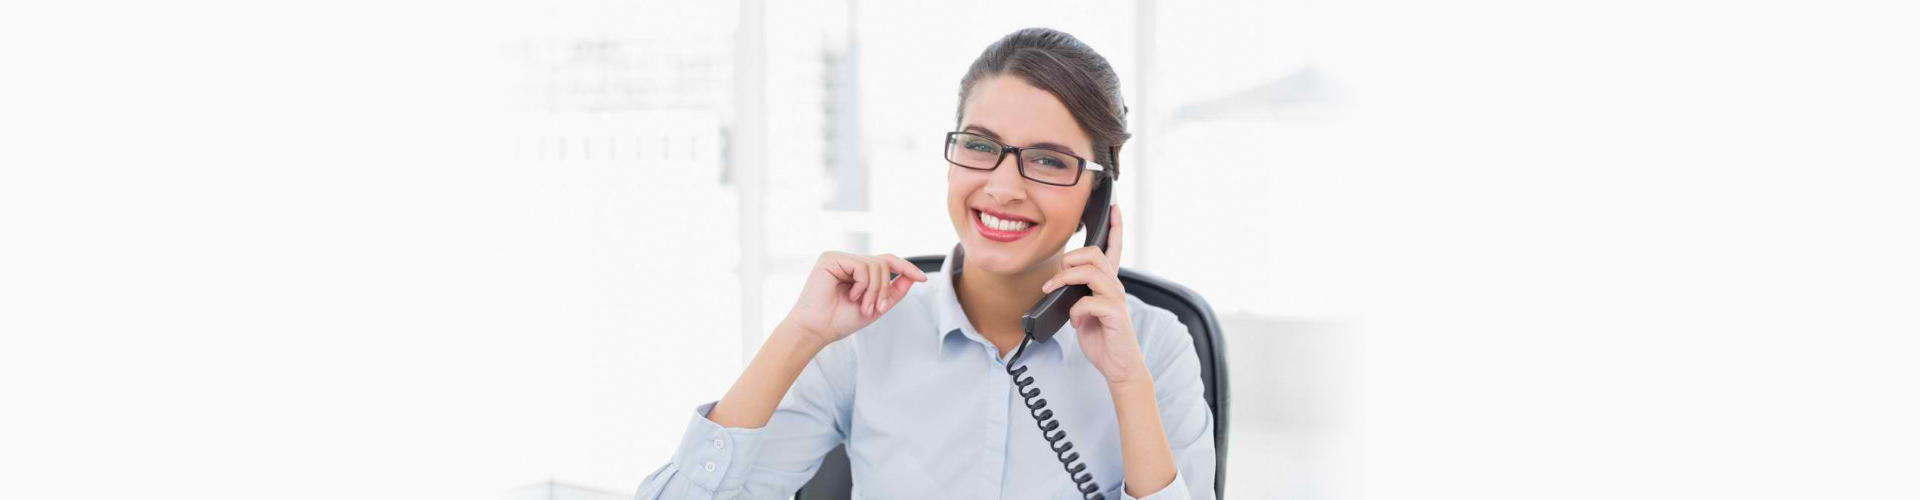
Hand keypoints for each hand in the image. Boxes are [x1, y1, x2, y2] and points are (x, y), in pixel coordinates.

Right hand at [783, 251, 927, 347]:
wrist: (817, 330)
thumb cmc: (840, 320)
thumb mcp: (876, 307)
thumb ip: (893, 291)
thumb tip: (912, 276)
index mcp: (857, 271)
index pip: (886, 262)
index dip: (906, 268)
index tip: (922, 278)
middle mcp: (848, 261)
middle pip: (884, 263)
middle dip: (885, 288)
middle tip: (876, 308)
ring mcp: (839, 258)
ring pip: (876, 265)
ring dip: (875, 290)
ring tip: (863, 305)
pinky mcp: (830, 258)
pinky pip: (862, 265)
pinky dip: (863, 285)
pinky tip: (851, 295)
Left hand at [1039, 205, 1146, 384]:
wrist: (1117, 366)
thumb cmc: (1101, 337)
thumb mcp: (1083, 310)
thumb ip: (1076, 293)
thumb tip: (1058, 284)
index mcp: (1108, 283)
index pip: (1114, 248)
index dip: (1116, 227)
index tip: (1114, 207)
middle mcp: (1115, 287)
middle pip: (1094, 254)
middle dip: (1069, 260)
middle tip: (1054, 280)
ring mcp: (1117, 300)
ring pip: (1091, 272)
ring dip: (1065, 279)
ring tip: (1054, 292)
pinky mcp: (1115, 315)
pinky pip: (1089, 301)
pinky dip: (1075, 309)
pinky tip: (1074, 320)